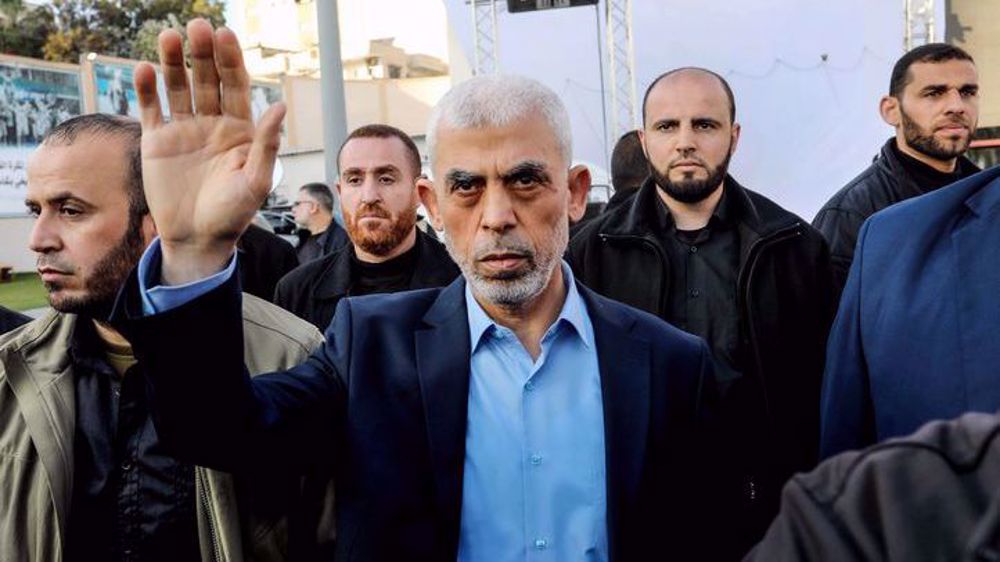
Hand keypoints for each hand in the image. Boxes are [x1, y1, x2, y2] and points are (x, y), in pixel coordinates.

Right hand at [134, 19, 284, 284]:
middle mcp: (213, 122)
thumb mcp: (256, 182)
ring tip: (168, 37)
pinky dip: (147, 89)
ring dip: (172, 62)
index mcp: (241, 129)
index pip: (236, 86)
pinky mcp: (157, 141)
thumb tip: (280, 107)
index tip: (225, 35)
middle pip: (207, 79)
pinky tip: (144, 69)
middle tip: (196, 27)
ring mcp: (184, 129)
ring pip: (178, 87)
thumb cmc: (234, 214)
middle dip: (202, 53)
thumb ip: (266, 145)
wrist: (198, 240)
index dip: (231, 61)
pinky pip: (152, 109)